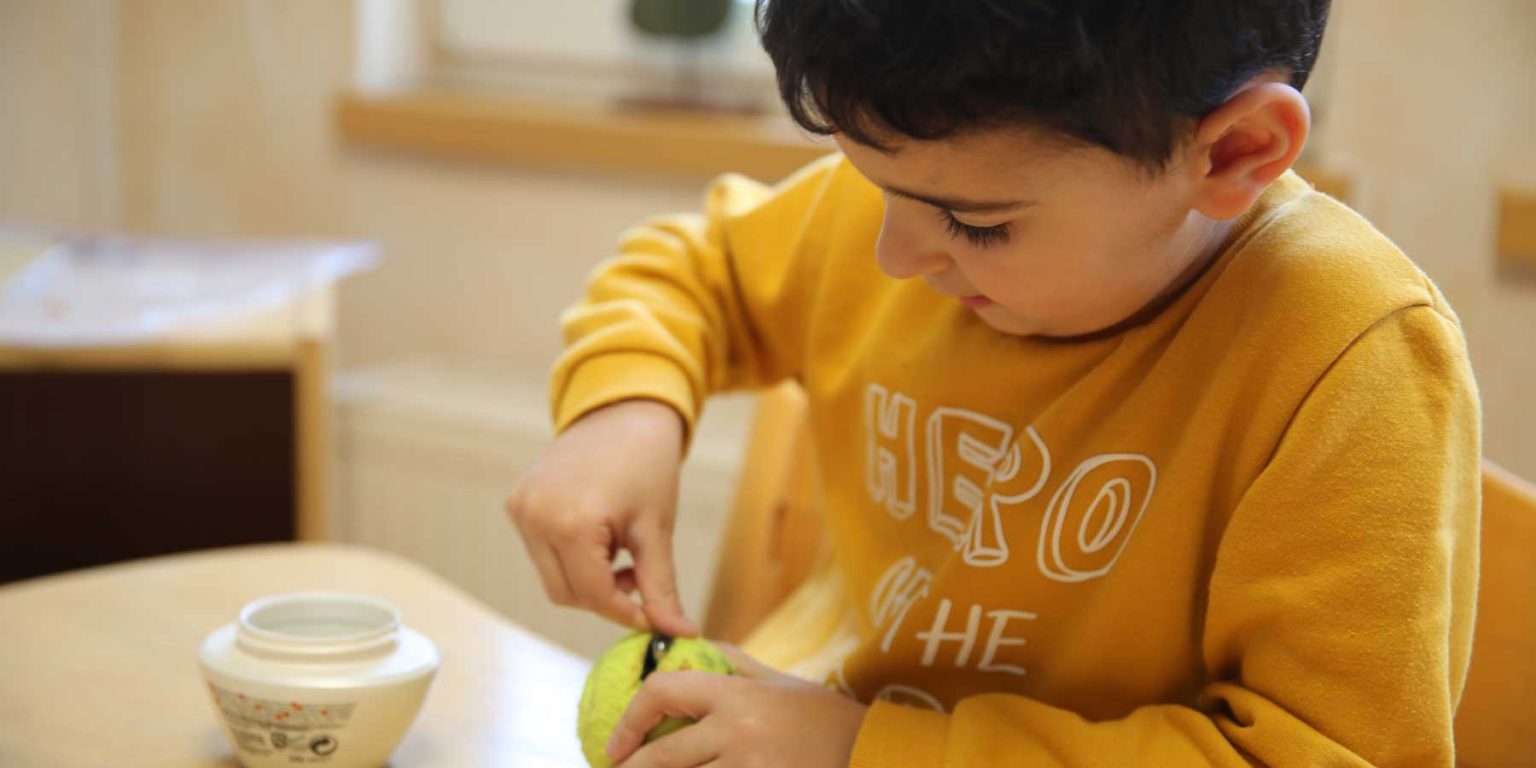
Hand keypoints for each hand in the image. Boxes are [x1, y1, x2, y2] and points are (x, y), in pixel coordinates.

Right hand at [506, 399, 697, 635]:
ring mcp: (521, 509)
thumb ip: (661, 587)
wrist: (623, 412)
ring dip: (588, 579)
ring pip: (552, 577)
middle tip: (639, 576)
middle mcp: (535, 518)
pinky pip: (542, 552)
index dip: (626, 613)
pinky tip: (599, 534)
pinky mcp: (517, 503)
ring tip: (621, 551)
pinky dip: (571, 557)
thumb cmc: (647, 465)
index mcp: (570, 524)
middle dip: (606, 597)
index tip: (654, 618)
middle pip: (566, 594)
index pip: (593, 595)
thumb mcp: (656, 530)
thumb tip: (680, 634)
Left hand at [607, 643, 868, 767]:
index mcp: (737, 696)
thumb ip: (736, 663)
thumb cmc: (824, 718)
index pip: (663, 692)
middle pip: (663, 758)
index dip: (630, 718)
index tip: (615, 744)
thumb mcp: (781, 682)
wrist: (872, 753)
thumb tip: (692, 646)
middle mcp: (738, 734)